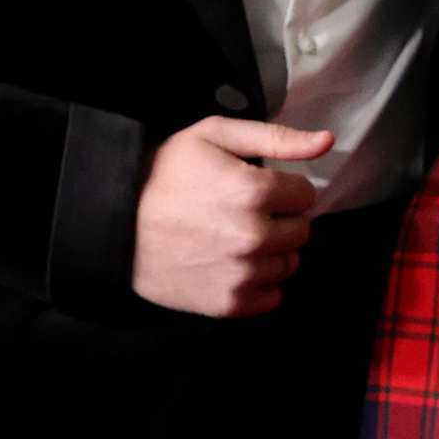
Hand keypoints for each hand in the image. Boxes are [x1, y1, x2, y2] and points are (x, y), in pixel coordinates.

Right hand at [131, 116, 329, 316]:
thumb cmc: (161, 175)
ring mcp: (241, 273)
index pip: (306, 195)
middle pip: (302, 231)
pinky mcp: (227, 303)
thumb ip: (277, 137)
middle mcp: (254, 235)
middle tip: (244, 212)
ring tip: (236, 238)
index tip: (258, 188)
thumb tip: (325, 142)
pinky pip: (271, 298)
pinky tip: (232, 265)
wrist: (113, 223)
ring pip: (289, 264)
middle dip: (281, 219)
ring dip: (272, 252)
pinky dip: (259, 284)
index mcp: (254, 190)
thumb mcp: (213, 135)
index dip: (284, 188)